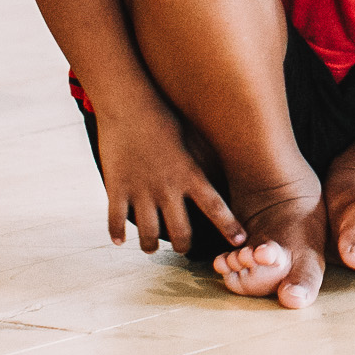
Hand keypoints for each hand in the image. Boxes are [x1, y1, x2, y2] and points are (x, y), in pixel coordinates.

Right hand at [95, 93, 243, 253]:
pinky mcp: (116, 189)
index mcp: (190, 174)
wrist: (130, 106)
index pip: (216, 206)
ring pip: (148, 235)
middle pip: (181, 232)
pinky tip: (119, 240)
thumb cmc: (165, 118)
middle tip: (184, 248)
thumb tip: (221, 172)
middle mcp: (167, 188)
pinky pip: (115, 222)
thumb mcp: (191, 139)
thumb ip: (203, 161)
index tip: (239, 241)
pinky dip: (117, 233)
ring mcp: (141, 191)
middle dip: (184, 245)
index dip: (229, 226)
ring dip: (149, 245)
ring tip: (150, 246)